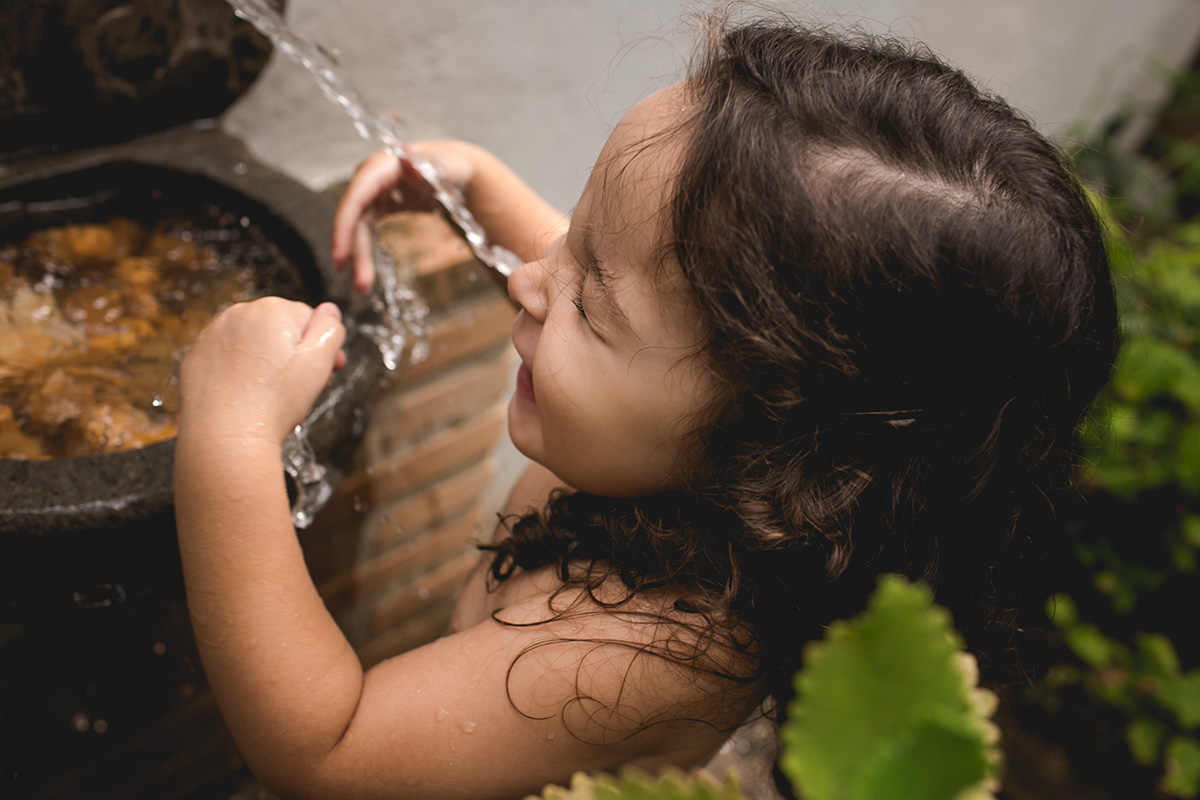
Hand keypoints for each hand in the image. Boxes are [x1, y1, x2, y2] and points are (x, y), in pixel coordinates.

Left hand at [178, 298, 345, 443]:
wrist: (228, 435)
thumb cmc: (274, 401)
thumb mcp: (319, 362)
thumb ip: (330, 328)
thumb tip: (329, 309)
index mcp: (272, 310)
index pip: (307, 318)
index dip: (318, 347)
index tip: (322, 372)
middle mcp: (239, 314)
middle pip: (277, 328)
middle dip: (291, 352)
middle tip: (298, 385)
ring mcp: (213, 334)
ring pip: (251, 341)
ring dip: (264, 359)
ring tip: (270, 390)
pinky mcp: (196, 355)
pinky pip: (226, 355)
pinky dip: (238, 369)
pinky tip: (246, 390)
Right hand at [332, 141, 479, 293]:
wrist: (455, 170)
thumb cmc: (453, 166)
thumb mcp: (449, 167)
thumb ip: (432, 168)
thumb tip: (411, 165)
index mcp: (383, 166)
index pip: (356, 196)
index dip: (344, 225)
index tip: (340, 255)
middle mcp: (371, 178)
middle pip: (354, 216)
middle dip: (352, 251)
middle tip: (359, 285)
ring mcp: (372, 193)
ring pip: (358, 228)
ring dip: (359, 257)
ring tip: (362, 288)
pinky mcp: (377, 206)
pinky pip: (365, 231)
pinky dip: (364, 252)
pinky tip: (364, 275)